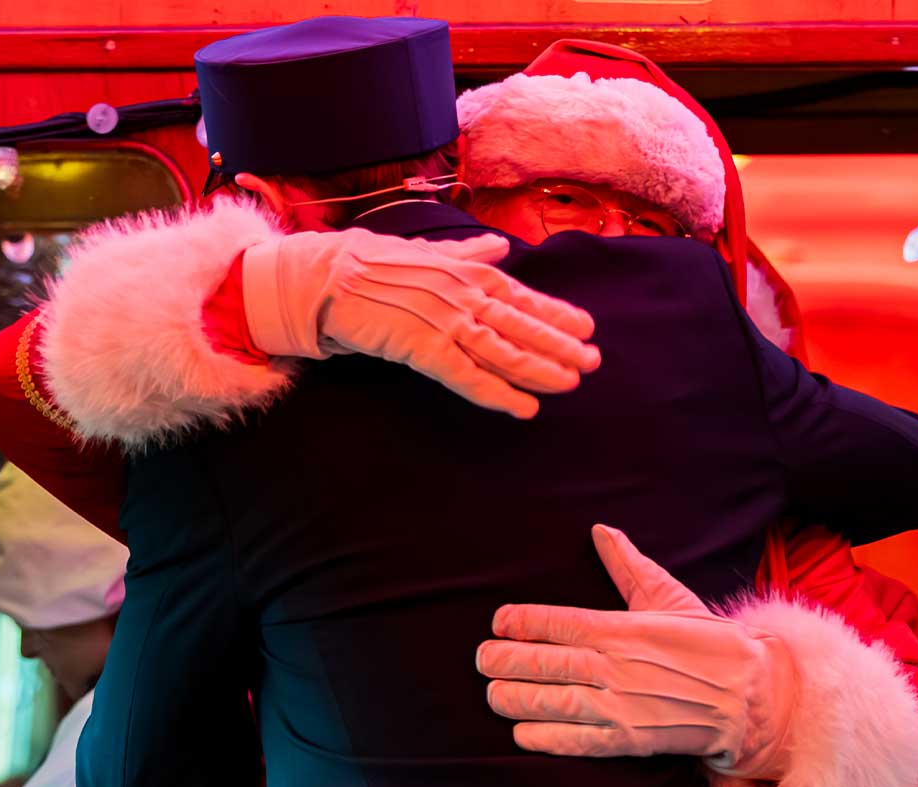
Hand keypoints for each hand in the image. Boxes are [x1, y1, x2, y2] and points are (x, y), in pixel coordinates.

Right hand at [241, 229, 599, 418]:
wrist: (323, 277)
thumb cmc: (368, 264)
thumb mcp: (424, 251)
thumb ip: (465, 253)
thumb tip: (498, 246)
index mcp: (463, 270)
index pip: (519, 293)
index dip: (554, 312)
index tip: (587, 326)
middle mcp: (461, 293)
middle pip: (519, 323)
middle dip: (559, 343)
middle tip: (593, 361)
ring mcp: (443, 321)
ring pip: (502, 349)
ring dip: (538, 368)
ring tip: (569, 383)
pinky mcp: (422, 348)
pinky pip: (467, 376)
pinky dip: (497, 393)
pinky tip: (523, 409)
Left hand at [476, 525, 796, 776]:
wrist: (753, 695)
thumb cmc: (710, 644)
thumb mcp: (669, 597)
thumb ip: (629, 567)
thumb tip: (602, 530)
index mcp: (622, 628)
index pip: (557, 621)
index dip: (521, 622)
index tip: (499, 622)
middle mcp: (615, 666)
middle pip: (544, 662)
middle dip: (505, 661)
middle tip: (483, 659)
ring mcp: (620, 706)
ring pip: (550, 702)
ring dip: (514, 698)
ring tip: (493, 693)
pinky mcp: (629, 740)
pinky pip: (575, 740)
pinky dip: (544, 737)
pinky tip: (521, 732)